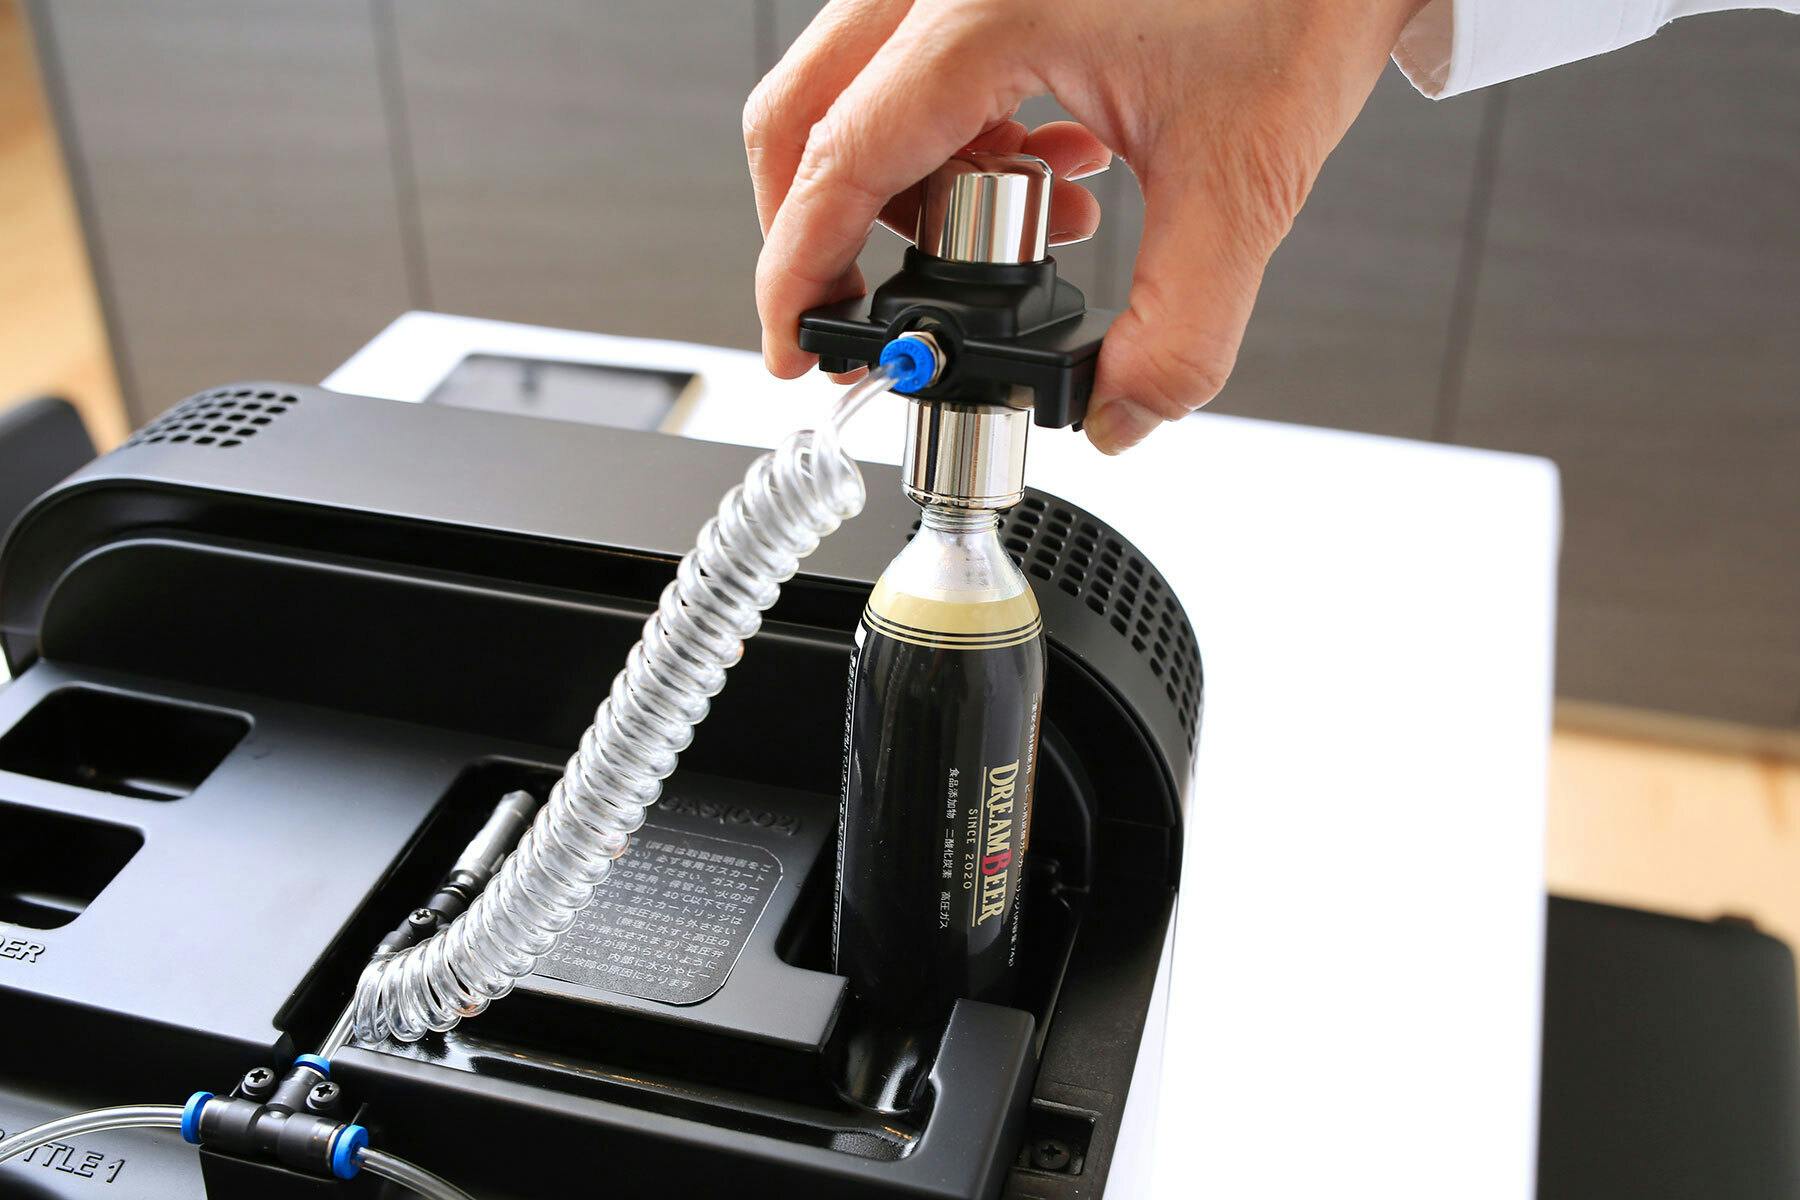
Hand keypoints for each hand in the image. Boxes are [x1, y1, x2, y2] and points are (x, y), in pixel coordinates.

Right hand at [744, 0, 1426, 451]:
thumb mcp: (1244, 178)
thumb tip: (1119, 413)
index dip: (800, 271)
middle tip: (862, 310)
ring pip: (857, 89)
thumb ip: (1179, 327)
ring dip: (911, 186)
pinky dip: (956, 139)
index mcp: (984, 11)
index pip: (839, 160)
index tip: (798, 346)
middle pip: (805, 114)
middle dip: (824, 230)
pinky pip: (918, 64)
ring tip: (1028, 233)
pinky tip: (1054, 170)